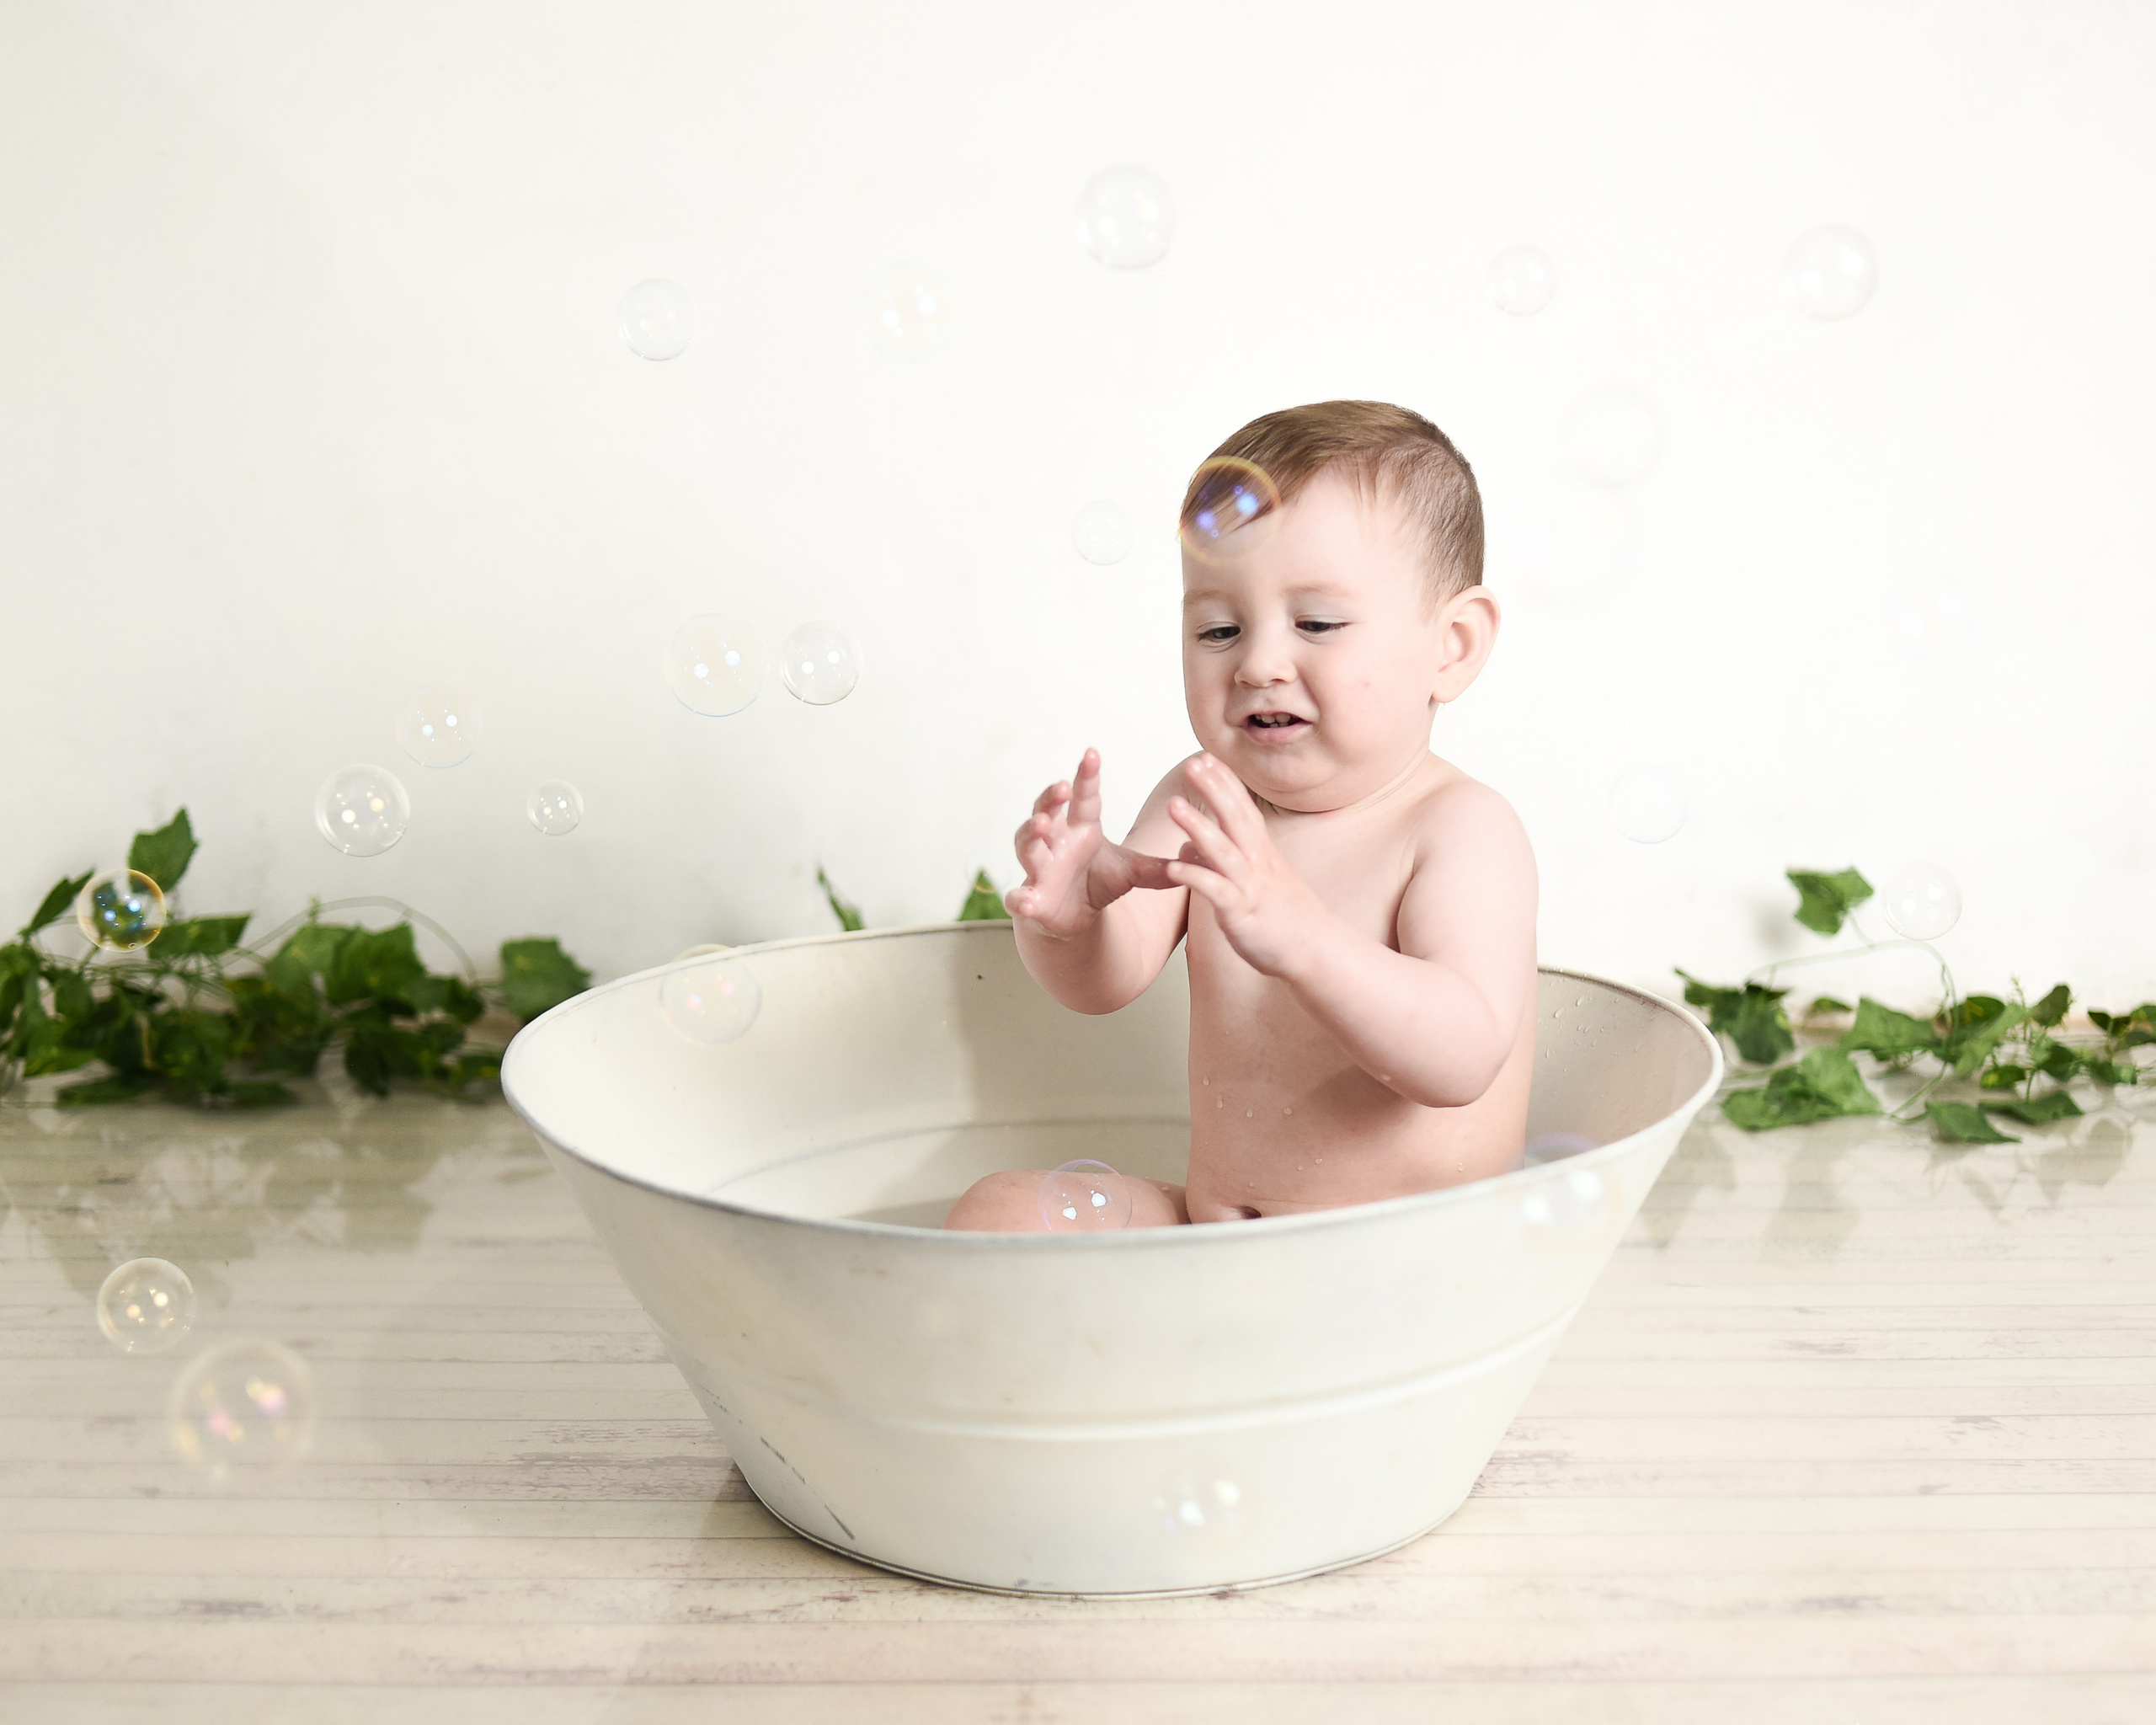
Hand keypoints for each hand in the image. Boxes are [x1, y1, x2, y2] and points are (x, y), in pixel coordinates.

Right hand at [1006, 749, 1175, 938]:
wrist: (1074, 915)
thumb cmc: (1098, 881)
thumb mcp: (1133, 873)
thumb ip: (1161, 867)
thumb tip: (1204, 856)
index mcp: (1081, 828)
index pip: (1083, 797)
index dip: (1086, 775)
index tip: (1093, 752)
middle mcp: (1056, 842)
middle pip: (1046, 811)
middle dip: (1051, 798)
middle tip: (1063, 787)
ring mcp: (1040, 868)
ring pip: (1028, 846)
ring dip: (1032, 834)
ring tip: (1042, 825)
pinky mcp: (1032, 899)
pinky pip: (1019, 897)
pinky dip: (1021, 898)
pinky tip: (1027, 900)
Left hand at [1164, 754, 1332, 976]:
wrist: (1315, 951)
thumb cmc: (1284, 917)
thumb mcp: (1253, 881)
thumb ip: (1221, 859)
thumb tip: (1187, 844)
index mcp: (1260, 853)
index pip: (1243, 808)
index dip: (1225, 782)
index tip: (1206, 756)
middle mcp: (1257, 863)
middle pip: (1236, 818)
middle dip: (1213, 789)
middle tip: (1192, 764)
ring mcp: (1251, 887)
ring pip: (1224, 851)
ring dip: (1198, 826)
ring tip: (1173, 805)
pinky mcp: (1242, 914)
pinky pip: (1217, 892)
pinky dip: (1196, 878)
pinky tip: (1173, 868)